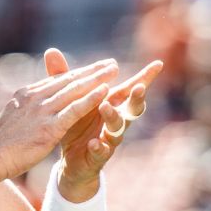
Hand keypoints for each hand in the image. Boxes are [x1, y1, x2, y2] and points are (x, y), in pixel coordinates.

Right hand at [0, 57, 119, 186]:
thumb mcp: (11, 118)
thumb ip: (24, 108)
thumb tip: (27, 104)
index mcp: (26, 95)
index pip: (56, 81)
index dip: (76, 74)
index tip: (92, 69)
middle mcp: (35, 98)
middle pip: (68, 80)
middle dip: (91, 71)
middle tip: (110, 64)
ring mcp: (42, 111)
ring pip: (74, 90)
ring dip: (96, 79)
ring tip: (113, 71)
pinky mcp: (49, 127)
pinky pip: (74, 110)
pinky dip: (90, 98)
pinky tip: (104, 91)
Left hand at [49, 50, 163, 200]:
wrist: (69, 160)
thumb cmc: (75, 124)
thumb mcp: (69, 99)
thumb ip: (64, 77)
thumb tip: (52, 51)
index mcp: (111, 103)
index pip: (129, 88)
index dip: (145, 77)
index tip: (158, 64)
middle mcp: (115, 120)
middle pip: (132, 108)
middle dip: (137, 98)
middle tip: (139, 87)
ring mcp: (109, 138)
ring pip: (118, 128)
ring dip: (113, 117)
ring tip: (105, 107)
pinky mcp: (98, 155)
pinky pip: (102, 151)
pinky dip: (99, 146)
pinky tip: (94, 142)